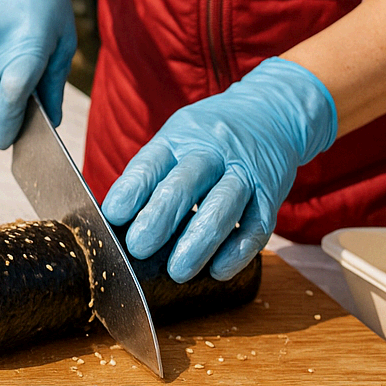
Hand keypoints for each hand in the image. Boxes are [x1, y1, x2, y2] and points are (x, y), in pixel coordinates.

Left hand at [101, 57, 336, 281]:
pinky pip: (257, 225)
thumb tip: (117, 221)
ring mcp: (244, 172)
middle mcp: (212, 152)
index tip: (113, 215)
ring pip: (223, 206)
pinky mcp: (271, 193)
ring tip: (178, 272)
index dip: (132, 189)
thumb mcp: (177, 139)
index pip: (152, 162)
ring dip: (199, 242)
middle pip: (185, 183)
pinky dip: (238, 251)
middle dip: (160, 217)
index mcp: (179, 138)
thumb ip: (152, 174)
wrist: (272, 113)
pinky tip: (218, 271)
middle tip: (138, 247)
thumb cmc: (209, 138)